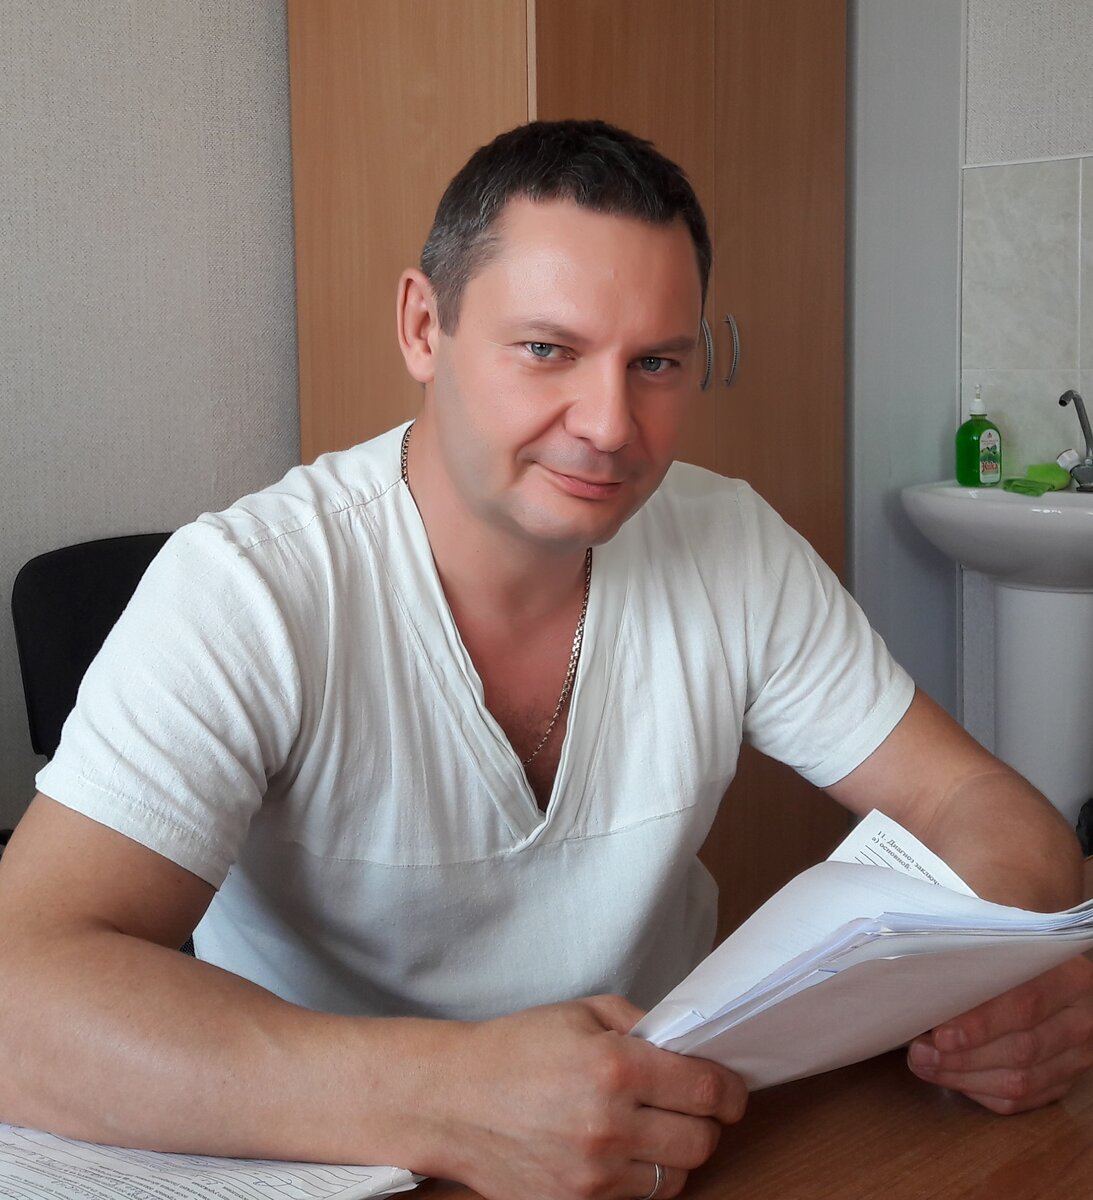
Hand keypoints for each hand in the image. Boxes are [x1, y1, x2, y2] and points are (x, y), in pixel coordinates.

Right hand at [431, 995, 746, 1199]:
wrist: (453, 1098)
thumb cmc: (515, 1048)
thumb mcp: (582, 1012)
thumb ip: (641, 1024)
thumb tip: (688, 1045)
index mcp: (615, 1067)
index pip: (707, 1090)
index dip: (730, 1090)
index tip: (730, 1089)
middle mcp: (610, 1125)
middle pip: (702, 1141)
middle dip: (705, 1121)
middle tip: (689, 1105)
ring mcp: (593, 1175)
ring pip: (675, 1177)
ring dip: (674, 1153)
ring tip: (649, 1127)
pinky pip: (636, 1199)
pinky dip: (639, 1177)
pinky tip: (618, 1149)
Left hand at [906, 955, 1092, 1112]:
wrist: (1058, 979)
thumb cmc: (1018, 957)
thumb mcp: (1010, 946)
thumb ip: (981, 960)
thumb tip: (930, 981)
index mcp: (1070, 977)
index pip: (1025, 1004)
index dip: (981, 1024)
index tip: (941, 1034)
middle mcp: (1081, 1019)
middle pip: (1022, 1049)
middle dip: (963, 1057)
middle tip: (921, 1052)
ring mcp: (1077, 1056)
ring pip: (1021, 1081)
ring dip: (965, 1077)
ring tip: (926, 1065)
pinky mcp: (1065, 1081)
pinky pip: (1023, 1100)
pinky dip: (981, 1091)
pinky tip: (951, 1077)